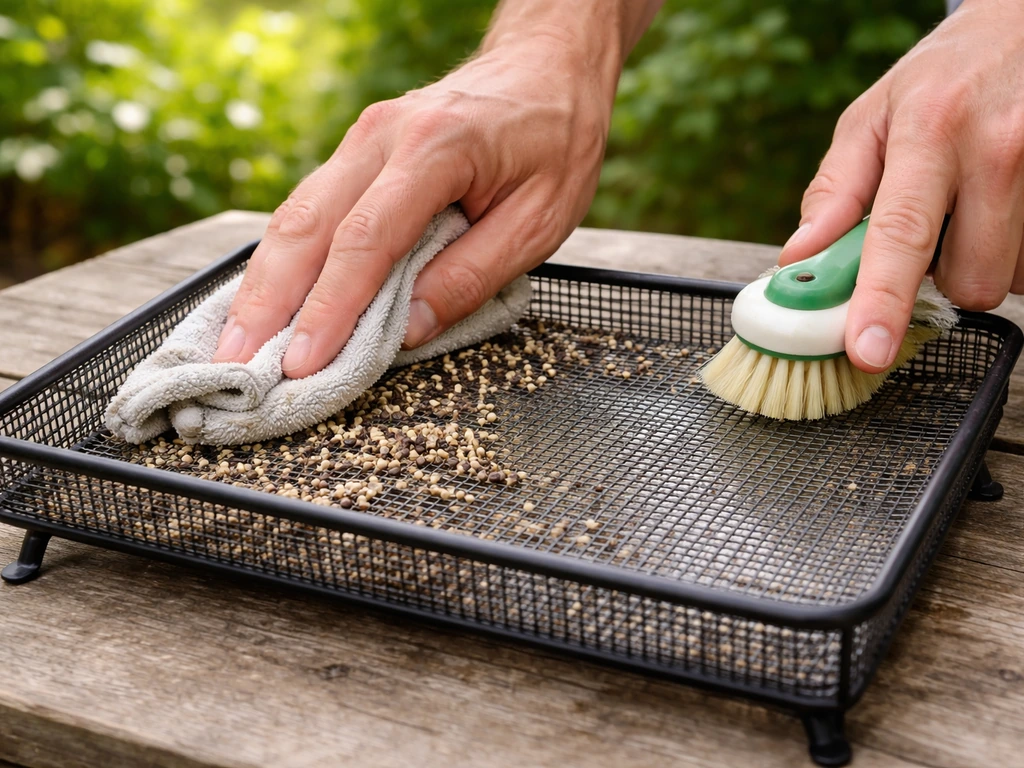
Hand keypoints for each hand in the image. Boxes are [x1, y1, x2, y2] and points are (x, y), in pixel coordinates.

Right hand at [212, 0, 662, 377]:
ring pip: (295, 214)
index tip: (302, 362)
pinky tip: (266, 296)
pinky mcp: (358, 150)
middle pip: (308, 225)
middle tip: (236, 362)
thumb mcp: (540, 219)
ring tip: (234, 341)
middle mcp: (383, 136)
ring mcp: (363, 138)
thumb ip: (472, 275)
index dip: (329, 307)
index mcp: (436, 149)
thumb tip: (406, 331)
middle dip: (268, 301)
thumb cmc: (555, 141)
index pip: (366, 241)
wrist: (547, 65)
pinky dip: (283, 257)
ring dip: (262, 282)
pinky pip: (310, 207)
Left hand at [778, 0, 1023, 372]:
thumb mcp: (871, 118)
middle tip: (939, 227)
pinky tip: (1005, 208)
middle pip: (971, 280)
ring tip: (977, 205)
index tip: (867, 350)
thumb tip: (799, 258)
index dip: (882, 301)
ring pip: (1011, 277)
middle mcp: (998, 149)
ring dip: (986, 259)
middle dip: (946, 275)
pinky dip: (1016, 249)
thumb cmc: (942, 78)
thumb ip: (835, 192)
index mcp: (930, 132)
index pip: (900, 234)